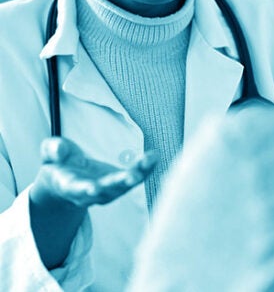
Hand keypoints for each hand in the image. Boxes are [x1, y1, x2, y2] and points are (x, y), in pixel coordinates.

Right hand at [31, 137, 157, 207]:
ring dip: (139, 174)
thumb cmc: (59, 166)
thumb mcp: (50, 156)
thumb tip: (59, 149)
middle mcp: (92, 194)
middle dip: (120, 183)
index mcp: (71, 187)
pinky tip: (155, 157)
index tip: (92, 188)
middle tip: (133, 176)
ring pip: (125, 186)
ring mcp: (109, 190)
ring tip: (150, 160)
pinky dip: (146, 169)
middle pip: (108, 191)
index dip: (86, 190)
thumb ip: (53, 150)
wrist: (66, 181)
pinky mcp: (121, 183)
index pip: (79, 190)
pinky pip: (136, 177)